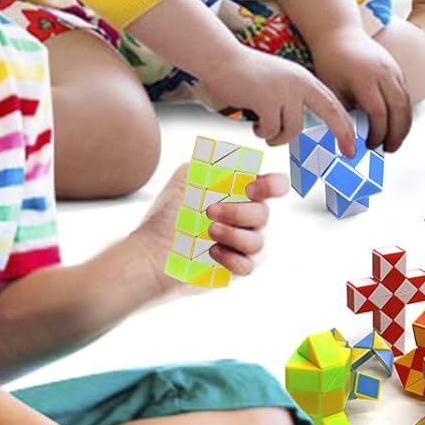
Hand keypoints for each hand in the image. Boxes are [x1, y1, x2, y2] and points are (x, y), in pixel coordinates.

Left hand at [138, 159, 285, 292]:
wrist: (149, 253)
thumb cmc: (167, 216)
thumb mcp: (185, 180)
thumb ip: (209, 163)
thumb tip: (231, 156)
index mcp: (241, 195)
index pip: (275, 186)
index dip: (272, 186)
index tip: (250, 189)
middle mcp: (248, 219)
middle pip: (264, 214)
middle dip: (238, 212)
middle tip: (209, 211)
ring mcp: (243, 245)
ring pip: (258, 242)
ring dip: (234, 235)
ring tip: (208, 232)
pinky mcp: (236, 269)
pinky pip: (249, 266)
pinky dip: (233, 258)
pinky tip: (212, 252)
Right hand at [202, 44, 354, 154]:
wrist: (222, 59)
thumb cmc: (247, 76)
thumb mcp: (279, 83)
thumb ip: (293, 100)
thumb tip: (302, 128)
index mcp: (305, 79)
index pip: (333, 103)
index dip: (346, 124)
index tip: (353, 144)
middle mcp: (300, 82)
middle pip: (331, 112)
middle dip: (343, 133)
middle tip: (350, 154)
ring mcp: (284, 90)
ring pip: (293, 129)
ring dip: (277, 136)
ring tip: (263, 128)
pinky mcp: (267, 99)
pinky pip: (271, 130)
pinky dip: (262, 132)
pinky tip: (253, 123)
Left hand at [307, 24, 411, 152]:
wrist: (339, 33)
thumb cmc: (330, 62)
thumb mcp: (331, 89)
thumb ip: (343, 112)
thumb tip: (351, 139)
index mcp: (365, 78)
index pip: (379, 113)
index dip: (378, 133)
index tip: (370, 146)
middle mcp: (384, 73)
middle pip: (399, 109)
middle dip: (396, 134)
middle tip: (389, 150)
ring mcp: (393, 69)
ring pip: (406, 102)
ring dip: (403, 125)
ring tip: (394, 142)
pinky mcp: (397, 68)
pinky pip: (405, 94)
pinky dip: (403, 112)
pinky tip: (395, 125)